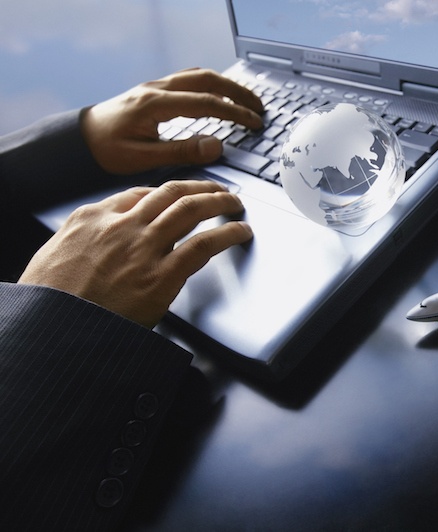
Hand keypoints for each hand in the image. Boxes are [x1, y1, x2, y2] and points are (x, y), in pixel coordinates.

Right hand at [18, 180, 252, 327]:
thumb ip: (85, 242)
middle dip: (199, 187)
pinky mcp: (161, 276)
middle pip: (170, 193)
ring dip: (219, 202)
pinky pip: (202, 246)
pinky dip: (227, 234)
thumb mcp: (55, 255)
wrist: (52, 328)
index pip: (139, 193)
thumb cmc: (51, 300)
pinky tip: (240, 232)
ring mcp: (143, 249)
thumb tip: (101, 244)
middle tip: (217, 189)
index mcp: (91, 218)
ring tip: (235, 203)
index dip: (167, 192)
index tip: (181, 194)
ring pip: (190, 210)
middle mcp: (121, 226)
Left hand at [81, 68, 263, 174]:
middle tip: (259, 109)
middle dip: (238, 92)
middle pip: (207, 79)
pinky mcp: (154, 91)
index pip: (206, 102)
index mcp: (155, 104)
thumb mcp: (142, 158)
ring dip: (227, 86)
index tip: (254, 123)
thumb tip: (216, 145)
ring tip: (246, 102)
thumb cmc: (106, 151)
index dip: (234, 112)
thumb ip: (181, 152)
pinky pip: (189, 80)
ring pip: (199, 76)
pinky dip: (211, 85)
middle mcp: (157, 89)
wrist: (79, 139)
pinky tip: (220, 97)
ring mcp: (156, 87)